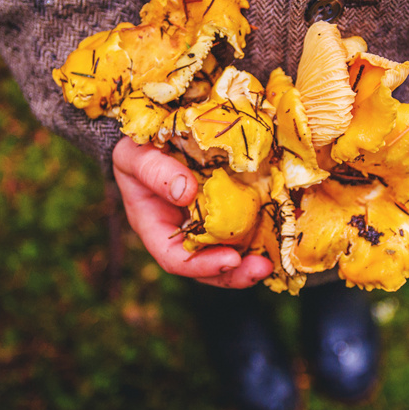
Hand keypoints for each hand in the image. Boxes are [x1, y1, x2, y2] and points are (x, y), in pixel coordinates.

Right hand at [112, 137, 273, 287]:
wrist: (152, 134)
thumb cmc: (136, 147)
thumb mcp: (134, 156)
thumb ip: (155, 171)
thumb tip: (186, 192)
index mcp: (154, 227)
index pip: (174, 258)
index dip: (201, 265)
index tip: (230, 260)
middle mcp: (180, 233)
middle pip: (205, 267)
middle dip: (233, 274)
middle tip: (260, 269)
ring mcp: (203, 225)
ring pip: (225, 254)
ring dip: (248, 262)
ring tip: (270, 264)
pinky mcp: (223, 211)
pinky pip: (239, 229)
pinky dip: (256, 237)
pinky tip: (274, 237)